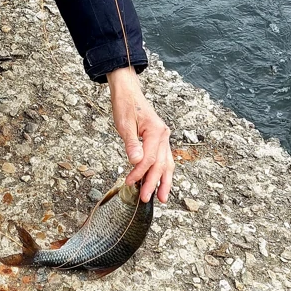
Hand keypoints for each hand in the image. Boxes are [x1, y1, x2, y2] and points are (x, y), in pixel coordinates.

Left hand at [107, 66, 173, 203]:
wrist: (128, 92)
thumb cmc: (125, 105)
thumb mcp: (124, 123)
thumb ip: (131, 143)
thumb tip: (136, 162)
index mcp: (156, 131)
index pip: (150, 158)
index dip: (140, 172)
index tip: (130, 182)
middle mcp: (163, 135)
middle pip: (161, 164)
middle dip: (154, 182)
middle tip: (146, 198)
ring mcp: (163, 137)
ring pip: (167, 163)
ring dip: (164, 181)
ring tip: (161, 197)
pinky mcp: (159, 139)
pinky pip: (164, 158)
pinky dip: (162, 171)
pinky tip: (160, 182)